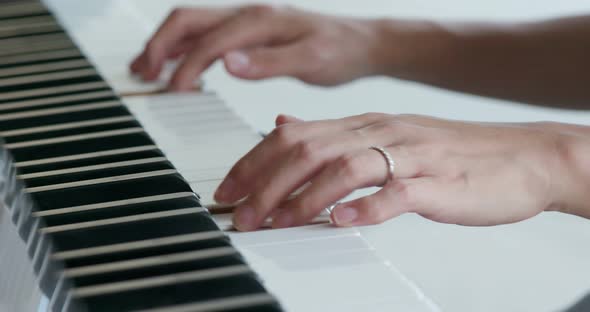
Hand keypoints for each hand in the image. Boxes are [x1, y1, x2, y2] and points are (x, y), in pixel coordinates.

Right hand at [130, 5, 386, 89]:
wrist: (361, 44)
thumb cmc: (340, 52)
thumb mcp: (311, 61)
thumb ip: (270, 63)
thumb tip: (228, 63)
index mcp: (261, 21)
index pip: (209, 41)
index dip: (186, 66)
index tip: (172, 91)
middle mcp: (250, 14)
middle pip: (188, 21)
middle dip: (160, 45)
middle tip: (142, 73)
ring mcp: (248, 20)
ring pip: (194, 24)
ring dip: (166, 44)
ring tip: (145, 68)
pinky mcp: (251, 30)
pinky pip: (208, 33)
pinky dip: (185, 47)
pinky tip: (178, 64)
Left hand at [213, 113, 579, 230]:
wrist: (521, 157)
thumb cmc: (450, 156)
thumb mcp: (384, 136)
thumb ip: (333, 135)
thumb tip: (284, 126)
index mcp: (364, 125)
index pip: (295, 136)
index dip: (255, 162)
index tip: (230, 189)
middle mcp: (381, 133)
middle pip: (309, 150)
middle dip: (266, 183)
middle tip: (241, 214)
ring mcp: (410, 156)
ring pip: (345, 167)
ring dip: (305, 198)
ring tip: (278, 222)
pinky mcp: (438, 184)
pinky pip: (397, 192)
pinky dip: (366, 207)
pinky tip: (342, 222)